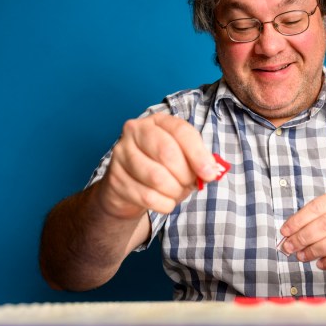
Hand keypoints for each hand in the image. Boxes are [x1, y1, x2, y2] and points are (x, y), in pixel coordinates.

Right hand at [95, 113, 220, 218]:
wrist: (128, 188)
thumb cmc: (161, 168)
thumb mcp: (182, 159)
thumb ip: (197, 161)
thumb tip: (210, 172)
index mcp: (157, 121)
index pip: (180, 131)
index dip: (198, 154)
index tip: (210, 173)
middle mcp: (135, 131)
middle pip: (167, 152)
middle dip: (185, 174)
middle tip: (190, 184)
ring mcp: (121, 154)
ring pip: (156, 177)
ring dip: (174, 191)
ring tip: (176, 193)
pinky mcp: (115, 179)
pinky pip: (147, 197)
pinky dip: (164, 204)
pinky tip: (165, 202)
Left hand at [279, 188, 325, 270]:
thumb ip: (318, 219)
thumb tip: (289, 233)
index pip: (318, 206)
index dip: (298, 220)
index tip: (284, 231)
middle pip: (325, 225)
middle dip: (303, 238)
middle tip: (289, 248)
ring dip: (314, 251)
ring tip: (302, 257)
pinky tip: (321, 264)